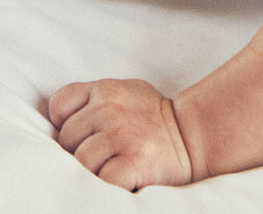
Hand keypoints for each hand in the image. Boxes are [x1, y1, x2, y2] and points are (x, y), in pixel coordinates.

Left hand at [49, 78, 192, 190]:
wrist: (193, 134)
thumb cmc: (152, 119)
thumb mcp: (125, 93)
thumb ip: (94, 100)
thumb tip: (60, 124)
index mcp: (107, 89)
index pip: (60, 104)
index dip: (66, 123)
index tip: (84, 133)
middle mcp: (112, 108)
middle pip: (66, 138)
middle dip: (80, 150)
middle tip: (106, 152)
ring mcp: (122, 134)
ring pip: (80, 162)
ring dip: (95, 170)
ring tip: (115, 163)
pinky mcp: (134, 160)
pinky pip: (101, 180)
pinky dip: (109, 184)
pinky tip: (123, 175)